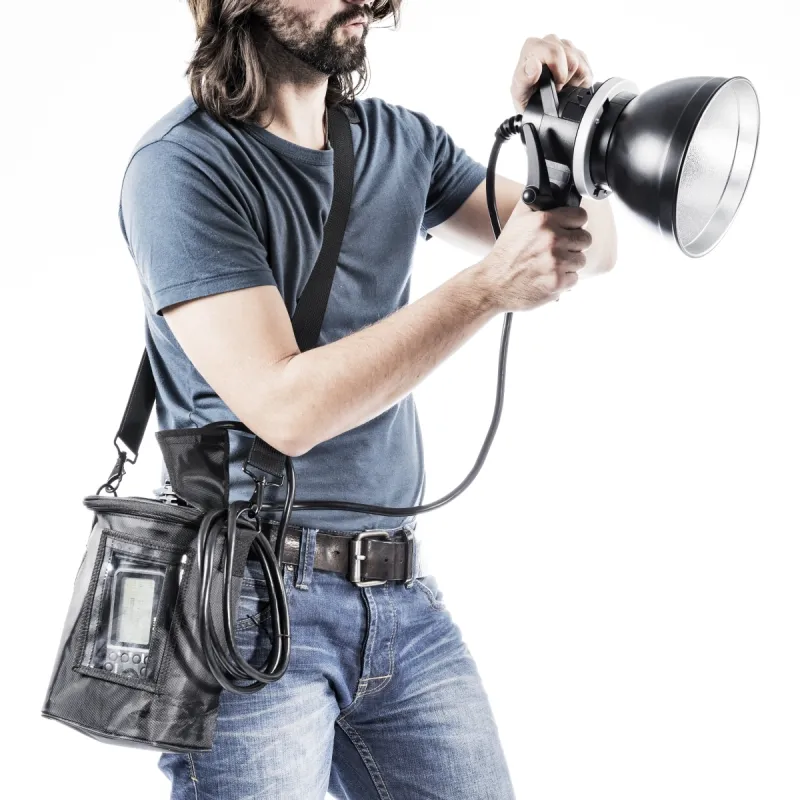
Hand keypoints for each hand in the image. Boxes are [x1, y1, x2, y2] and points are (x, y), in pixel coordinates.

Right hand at [476, 198, 591, 312]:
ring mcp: (557, 262)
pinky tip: (548, 277)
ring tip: (550, 265)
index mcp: (544, 221)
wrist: (494, 284)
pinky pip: (574, 278)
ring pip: (580, 260)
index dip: (575, 223)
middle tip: (557, 250)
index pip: (581, 216)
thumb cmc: (506, 254)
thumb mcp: (517, 220)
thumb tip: (551, 191)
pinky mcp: (558, 282)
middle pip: (585, 239)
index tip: (569, 229)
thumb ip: (536, 204)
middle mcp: (553, 240)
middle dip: (573, 245)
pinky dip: (563, 280)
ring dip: (568, 264)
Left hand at [511, 34, 594, 114]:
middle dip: (565, 76)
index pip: (555, 52)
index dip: (558, 72)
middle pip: (570, 56)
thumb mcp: (519, 92)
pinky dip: (580, 80)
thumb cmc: (526, 95)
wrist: (535, 103)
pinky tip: (569, 84)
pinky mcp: (578, 55)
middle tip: (556, 87)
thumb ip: (523, 77)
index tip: (553, 85)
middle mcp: (550, 41)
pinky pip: (587, 68)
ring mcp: (565, 46)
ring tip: (560, 86)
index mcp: (533, 46)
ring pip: (580, 61)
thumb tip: (534, 65)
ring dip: (572, 78)